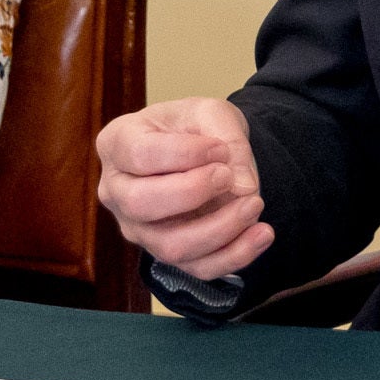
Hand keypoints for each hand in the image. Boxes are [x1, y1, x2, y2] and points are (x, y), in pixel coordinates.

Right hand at [94, 96, 272, 279]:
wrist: (204, 150)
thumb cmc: (194, 127)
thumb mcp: (210, 111)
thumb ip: (227, 138)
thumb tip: (242, 187)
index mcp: (117, 144)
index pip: (139, 155)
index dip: (184, 154)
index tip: (221, 149)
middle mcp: (117, 191)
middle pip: (140, 204)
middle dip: (193, 192)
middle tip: (229, 176)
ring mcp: (139, 228)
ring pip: (171, 246)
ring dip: (220, 229)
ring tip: (255, 203)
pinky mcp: (167, 253)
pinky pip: (198, 268)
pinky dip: (235, 255)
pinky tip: (262, 233)